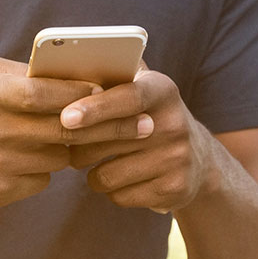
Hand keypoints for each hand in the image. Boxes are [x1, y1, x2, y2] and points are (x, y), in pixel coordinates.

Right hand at [0, 55, 99, 213]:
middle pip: (64, 128)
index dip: (79, 92)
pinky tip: (23, 163)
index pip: (43, 92)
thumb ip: (18, 72)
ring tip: (56, 140)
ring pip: (58, 156)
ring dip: (65, 149)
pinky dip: (41, 170)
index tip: (109, 92)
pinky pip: (42, 180)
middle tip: (141, 125)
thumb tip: (71, 73)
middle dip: (107, 126)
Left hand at [58, 65, 214, 213]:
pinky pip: (118, 196)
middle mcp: (175, 123)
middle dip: (77, 143)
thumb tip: (59, 63)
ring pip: (106, 174)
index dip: (94, 107)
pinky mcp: (175, 189)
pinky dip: (110, 190)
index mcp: (162, 90)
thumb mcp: (139, 88)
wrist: (198, 159)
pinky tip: (122, 178)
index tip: (65, 118)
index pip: (127, 97)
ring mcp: (177, 159)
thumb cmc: (147, 116)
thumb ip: (109, 74)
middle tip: (66, 140)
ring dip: (91, 171)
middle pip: (106, 140)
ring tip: (99, 160)